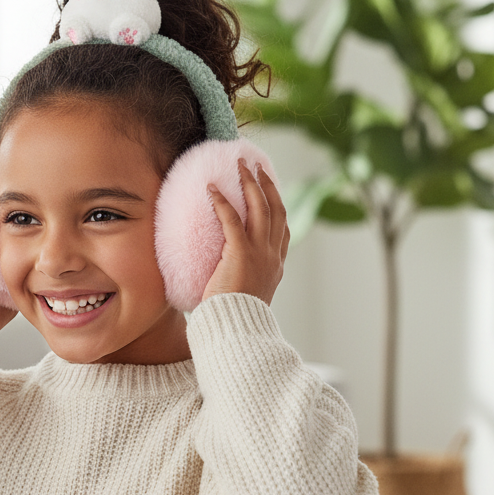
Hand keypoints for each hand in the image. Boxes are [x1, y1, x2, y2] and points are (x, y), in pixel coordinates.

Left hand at [201, 160, 289, 305]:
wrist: (236, 330)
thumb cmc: (234, 319)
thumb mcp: (246, 296)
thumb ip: (243, 282)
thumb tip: (226, 278)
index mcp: (276, 267)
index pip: (282, 231)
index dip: (277, 207)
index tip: (270, 191)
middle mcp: (272, 256)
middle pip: (275, 210)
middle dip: (267, 185)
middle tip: (257, 166)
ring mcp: (260, 253)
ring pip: (260, 207)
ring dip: (250, 182)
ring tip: (240, 164)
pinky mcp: (240, 253)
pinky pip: (231, 219)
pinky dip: (222, 201)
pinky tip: (211, 188)